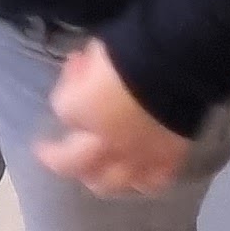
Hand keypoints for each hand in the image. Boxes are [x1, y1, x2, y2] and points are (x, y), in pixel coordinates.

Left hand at [36, 41, 188, 195]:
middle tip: (52, 154)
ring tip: (95, 173)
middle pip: (71, 163)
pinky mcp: (166, 159)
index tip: (68, 86)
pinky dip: (143, 179)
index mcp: (83, 107)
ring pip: (108, 183)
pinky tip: (140, 175)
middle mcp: (103, 140)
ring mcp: (135, 155)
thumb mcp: (98, 50)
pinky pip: (152, 180)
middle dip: (59, 158)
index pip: (62, 109)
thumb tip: (82, 67)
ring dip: (97, 177)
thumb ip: (86, 66)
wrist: (178, 64)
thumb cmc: (133, 48)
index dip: (64, 95)